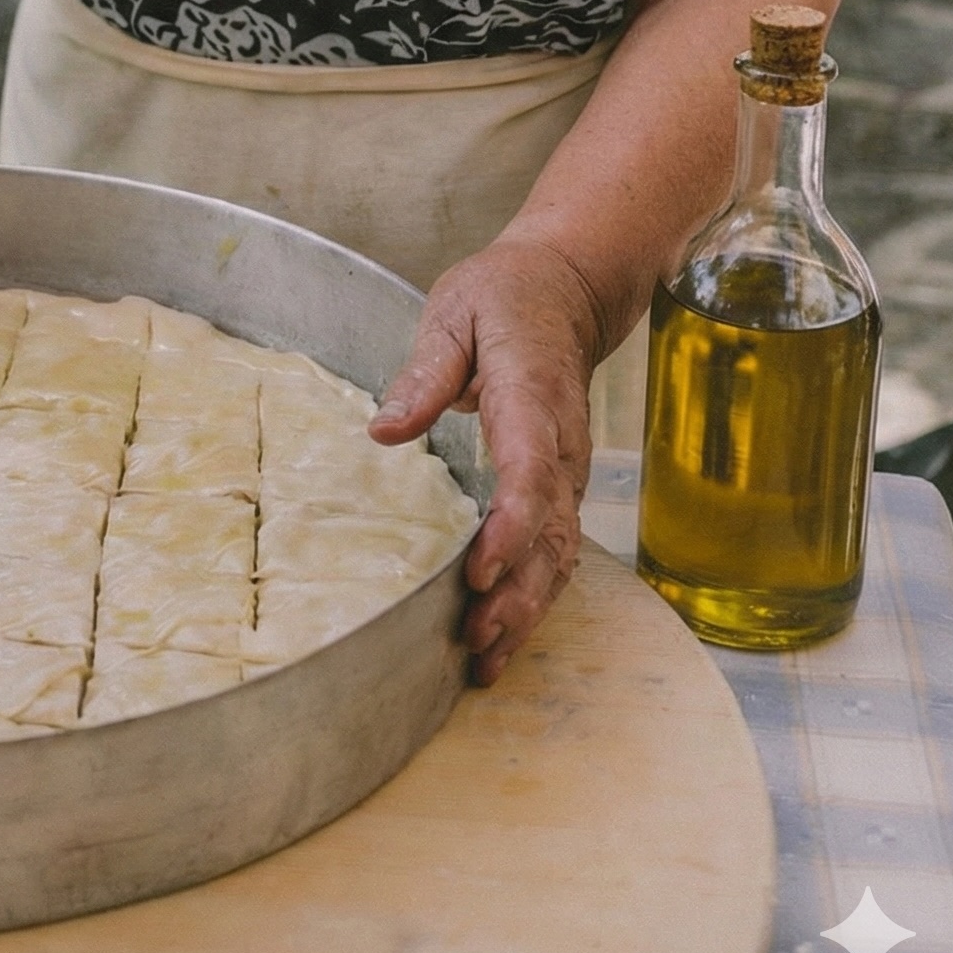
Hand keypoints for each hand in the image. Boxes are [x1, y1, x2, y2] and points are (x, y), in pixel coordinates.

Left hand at [369, 231, 603, 684]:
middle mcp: (561, 444)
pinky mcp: (560, 485)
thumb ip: (426, 370)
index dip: (511, 528)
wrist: (566, 290)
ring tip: (484, 662)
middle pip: (550, 532)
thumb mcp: (455, 312)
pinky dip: (534, 597)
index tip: (480, 571)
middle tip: (474, 642)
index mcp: (533, 395)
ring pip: (559, 552)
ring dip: (527, 609)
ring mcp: (567, 469)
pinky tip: (504, 638)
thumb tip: (385, 430)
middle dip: (517, 593)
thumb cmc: (504, 298)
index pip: (531, 471)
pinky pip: (555, 549)